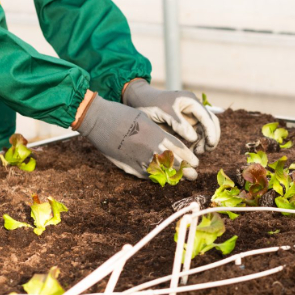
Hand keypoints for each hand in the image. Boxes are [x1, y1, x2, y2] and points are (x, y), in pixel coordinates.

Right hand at [77, 94, 197, 179]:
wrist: (99, 120)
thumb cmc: (123, 115)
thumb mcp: (146, 120)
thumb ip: (160, 134)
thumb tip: (172, 146)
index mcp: (155, 135)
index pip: (178, 150)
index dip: (188, 158)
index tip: (196, 163)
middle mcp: (149, 149)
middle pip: (172, 164)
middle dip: (185, 171)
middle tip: (193, 175)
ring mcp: (138, 160)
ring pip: (160, 173)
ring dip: (171, 177)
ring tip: (180, 179)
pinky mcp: (128, 166)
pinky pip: (145, 175)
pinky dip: (154, 176)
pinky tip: (160, 177)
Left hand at [122, 79, 220, 154]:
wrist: (138, 102)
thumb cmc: (150, 103)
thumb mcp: (164, 112)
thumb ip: (179, 123)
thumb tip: (194, 138)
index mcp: (191, 101)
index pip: (208, 117)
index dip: (211, 131)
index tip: (210, 144)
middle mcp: (193, 108)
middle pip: (210, 123)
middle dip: (211, 137)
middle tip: (205, 150)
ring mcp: (189, 117)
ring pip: (204, 131)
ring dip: (204, 142)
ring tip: (197, 152)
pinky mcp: (184, 125)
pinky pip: (196, 135)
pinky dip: (196, 143)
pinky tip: (192, 150)